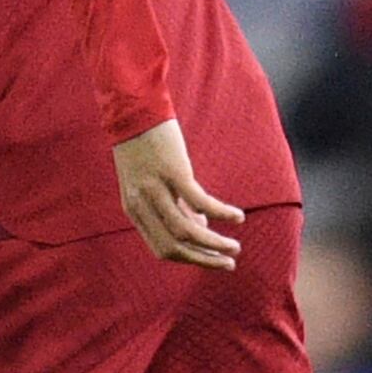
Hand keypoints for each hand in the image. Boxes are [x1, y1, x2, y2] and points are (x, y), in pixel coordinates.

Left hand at [114, 119, 242, 269]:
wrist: (133, 108)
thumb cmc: (145, 145)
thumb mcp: (151, 181)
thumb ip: (173, 206)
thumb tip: (201, 229)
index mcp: (134, 210)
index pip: (161, 249)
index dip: (189, 259)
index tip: (212, 261)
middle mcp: (141, 204)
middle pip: (173, 247)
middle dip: (204, 260)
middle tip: (229, 264)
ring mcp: (155, 189)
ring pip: (186, 231)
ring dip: (214, 244)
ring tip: (235, 248)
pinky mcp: (173, 172)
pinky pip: (200, 202)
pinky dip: (220, 213)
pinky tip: (237, 217)